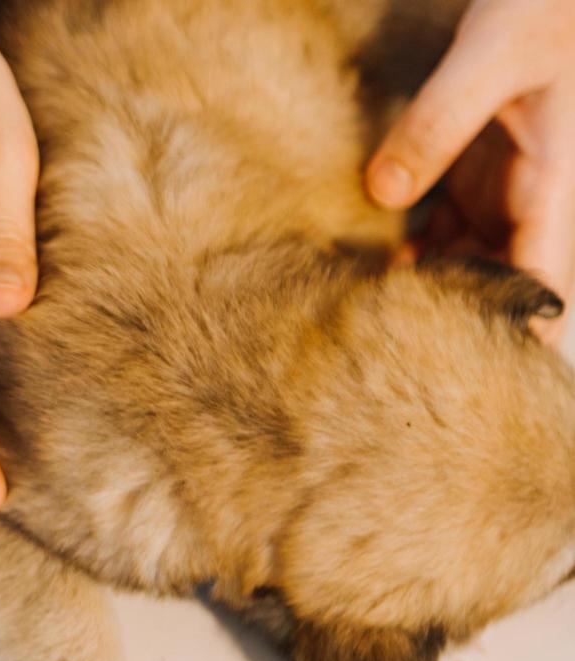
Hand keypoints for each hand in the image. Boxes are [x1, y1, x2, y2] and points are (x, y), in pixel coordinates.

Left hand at [366, 0, 574, 343]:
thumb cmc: (541, 9)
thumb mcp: (488, 55)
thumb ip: (437, 122)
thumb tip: (382, 194)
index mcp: (553, 188)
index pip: (541, 286)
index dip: (509, 336)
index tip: (455, 372)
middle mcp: (529, 205)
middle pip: (495, 291)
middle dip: (450, 328)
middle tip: (379, 362)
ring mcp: (497, 197)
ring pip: (462, 271)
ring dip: (419, 299)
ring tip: (358, 332)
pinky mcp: (470, 181)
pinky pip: (439, 239)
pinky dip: (405, 262)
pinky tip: (358, 280)